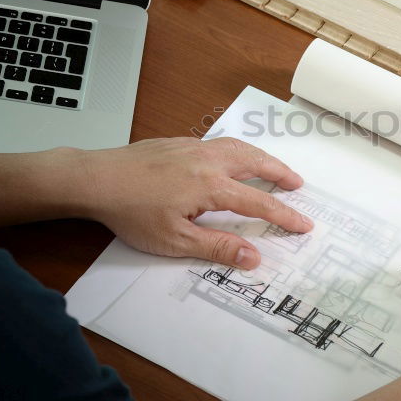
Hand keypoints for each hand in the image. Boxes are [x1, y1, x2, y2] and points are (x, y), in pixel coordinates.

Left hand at [78, 137, 312, 267]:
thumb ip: (217, 248)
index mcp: (212, 186)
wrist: (96, 179)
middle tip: (298, 185)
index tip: (304, 224)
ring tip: (273, 168)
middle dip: (280, 174)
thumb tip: (254, 257)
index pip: (259, 203)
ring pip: (238, 147)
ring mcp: (193, 147)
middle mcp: (208, 160)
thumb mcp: (175, 240)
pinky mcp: (178, 143)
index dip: (284, 216)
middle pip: (256, 163)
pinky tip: (232, 158)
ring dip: (262, 158)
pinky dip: (238, 150)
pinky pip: (219, 143)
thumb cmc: (132, 213)